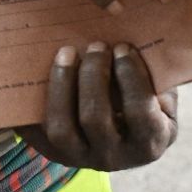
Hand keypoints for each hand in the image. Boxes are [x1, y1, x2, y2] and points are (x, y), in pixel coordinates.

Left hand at [21, 43, 178, 171]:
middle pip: (95, 119)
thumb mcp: (159, 92)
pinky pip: (34, 128)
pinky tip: (36, 70)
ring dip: (62, 85)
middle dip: (93, 75)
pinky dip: (32, 100)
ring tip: (67, 52)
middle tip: (95, 45)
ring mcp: (80, 158)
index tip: (123, 47)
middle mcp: (113, 157)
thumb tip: (132, 33)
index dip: (130, 77)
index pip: (139, 112)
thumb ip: (153, 73)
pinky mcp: (52, 152)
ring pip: (61, 129)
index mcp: (148, 143)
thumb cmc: (143, 101)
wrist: (121, 137)